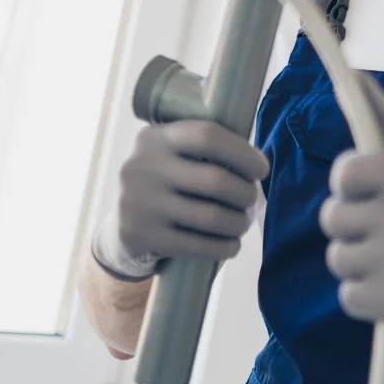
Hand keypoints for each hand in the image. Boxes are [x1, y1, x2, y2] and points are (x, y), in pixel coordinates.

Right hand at [91, 120, 269, 280]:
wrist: (122, 222)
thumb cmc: (168, 180)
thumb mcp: (174, 153)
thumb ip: (207, 148)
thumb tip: (257, 161)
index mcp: (156, 137)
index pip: (208, 136)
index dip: (243, 153)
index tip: (261, 169)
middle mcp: (143, 166)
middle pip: (215, 180)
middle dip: (244, 193)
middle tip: (251, 199)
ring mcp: (139, 202)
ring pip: (210, 217)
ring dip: (238, 223)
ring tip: (243, 223)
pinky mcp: (140, 236)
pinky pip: (195, 246)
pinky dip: (223, 247)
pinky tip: (232, 246)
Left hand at [318, 73, 383, 357]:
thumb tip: (354, 75)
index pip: (347, 170)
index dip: (348, 183)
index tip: (365, 192)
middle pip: (333, 217)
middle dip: (349, 225)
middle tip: (383, 231)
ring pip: (338, 258)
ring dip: (355, 262)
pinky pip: (348, 296)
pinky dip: (363, 296)